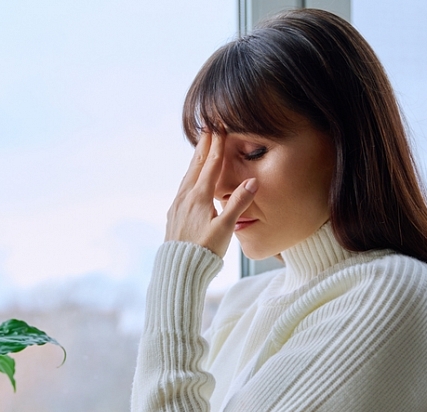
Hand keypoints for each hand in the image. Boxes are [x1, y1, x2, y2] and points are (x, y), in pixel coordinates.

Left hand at [165, 131, 257, 257]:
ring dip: (194, 160)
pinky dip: (188, 177)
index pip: (211, 165)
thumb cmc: (204, 252)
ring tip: (199, 148)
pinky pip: (182, 188)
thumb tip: (253, 181)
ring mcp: (177, 206)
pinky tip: (189, 180)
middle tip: (207, 128)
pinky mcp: (173, 215)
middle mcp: (185, 197)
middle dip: (203, 146)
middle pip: (196, 166)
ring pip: (187, 176)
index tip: (219, 128)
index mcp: (199, 197)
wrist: (178, 269)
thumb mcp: (225, 229)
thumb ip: (238, 203)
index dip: (217, 146)